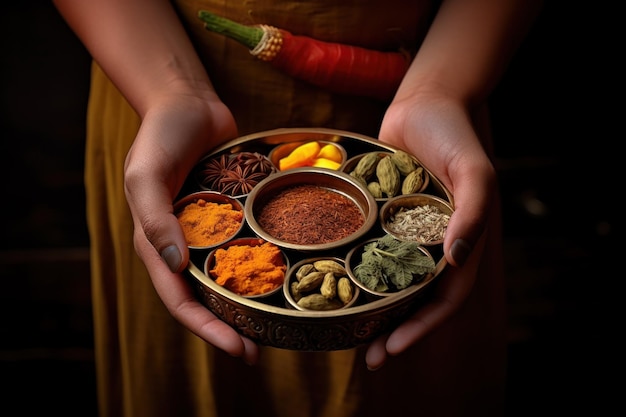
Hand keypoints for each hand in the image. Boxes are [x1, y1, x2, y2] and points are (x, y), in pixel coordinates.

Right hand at [123, 93, 260, 364]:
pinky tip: (288, 276)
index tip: (239, 349)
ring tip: (277, 325)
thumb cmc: (161, 135)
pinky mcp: (234, 215)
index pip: (180, 299)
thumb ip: (155, 216)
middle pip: (206, 298)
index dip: (207, 328)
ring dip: (248, 305)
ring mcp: (211, 232)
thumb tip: (174, 264)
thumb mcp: (147, 172)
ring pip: (229, 279)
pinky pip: (248, 246)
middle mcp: (185, 245)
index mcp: (157, 244)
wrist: (188, 103)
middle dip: (229, 328)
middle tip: (260, 352)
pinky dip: (262, 265)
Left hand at [366, 90, 496, 369]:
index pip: (445, 297)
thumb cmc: (453, 135)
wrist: (424, 102)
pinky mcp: (379, 216)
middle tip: (370, 357)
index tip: (394, 348)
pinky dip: (354, 269)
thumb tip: (456, 263)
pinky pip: (367, 248)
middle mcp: (430, 244)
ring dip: (373, 309)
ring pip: (388, 280)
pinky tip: (331, 283)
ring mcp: (403, 232)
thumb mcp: (474, 171)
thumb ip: (472, 213)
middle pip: (414, 298)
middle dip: (395, 330)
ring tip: (348, 332)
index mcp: (458, 242)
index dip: (423, 327)